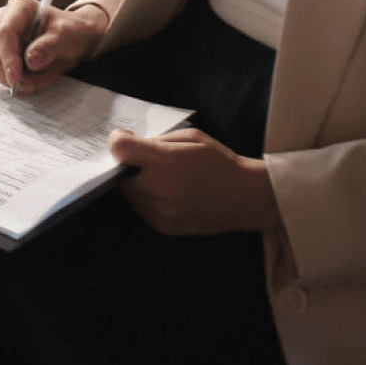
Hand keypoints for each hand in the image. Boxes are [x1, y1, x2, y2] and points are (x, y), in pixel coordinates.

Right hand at [0, 0, 107, 93]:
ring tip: (43, 80)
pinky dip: (15, 82)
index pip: (4, 32)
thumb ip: (49, 46)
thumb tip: (30, 61)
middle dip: (8, 73)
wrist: (74, 39)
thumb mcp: (66, 37)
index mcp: (19, 7)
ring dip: (14, 80)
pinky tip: (36, 79)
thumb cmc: (70, 32)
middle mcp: (3, 19)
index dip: (8, 57)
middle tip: (33, 86)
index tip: (17, 78)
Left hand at [111, 128, 278, 236]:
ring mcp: (161, 212)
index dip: (119, 140)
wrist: (246, 198)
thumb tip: (127, 142)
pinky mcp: (163, 227)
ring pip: (128, 192)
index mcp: (167, 162)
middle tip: (146, 158)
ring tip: (161, 176)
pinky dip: (147, 197)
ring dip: (136, 181)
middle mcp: (160, 190)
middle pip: (120, 173)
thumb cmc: (220, 161)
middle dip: (128, 163)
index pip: (120, 149)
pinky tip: (168, 191)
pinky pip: (141, 208)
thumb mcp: (190, 137)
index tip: (127, 138)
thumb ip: (156, 140)